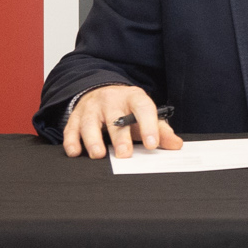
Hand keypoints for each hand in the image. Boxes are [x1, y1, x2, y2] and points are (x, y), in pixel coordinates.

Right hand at [64, 83, 180, 157]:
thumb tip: (176, 145)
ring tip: (99, 154)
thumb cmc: (127, 110)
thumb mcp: (145, 115)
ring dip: (93, 139)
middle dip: (120, 137)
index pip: (143, 108)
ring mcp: (92, 108)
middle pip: (115, 118)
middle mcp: (111, 100)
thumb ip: (161, 131)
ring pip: (90, 122)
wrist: (102, 93)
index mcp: (133, 98)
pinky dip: (71, 141)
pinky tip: (76, 152)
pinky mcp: (76, 117)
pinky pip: (71, 128)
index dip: (148, 125)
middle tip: (124, 154)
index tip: (152, 144)